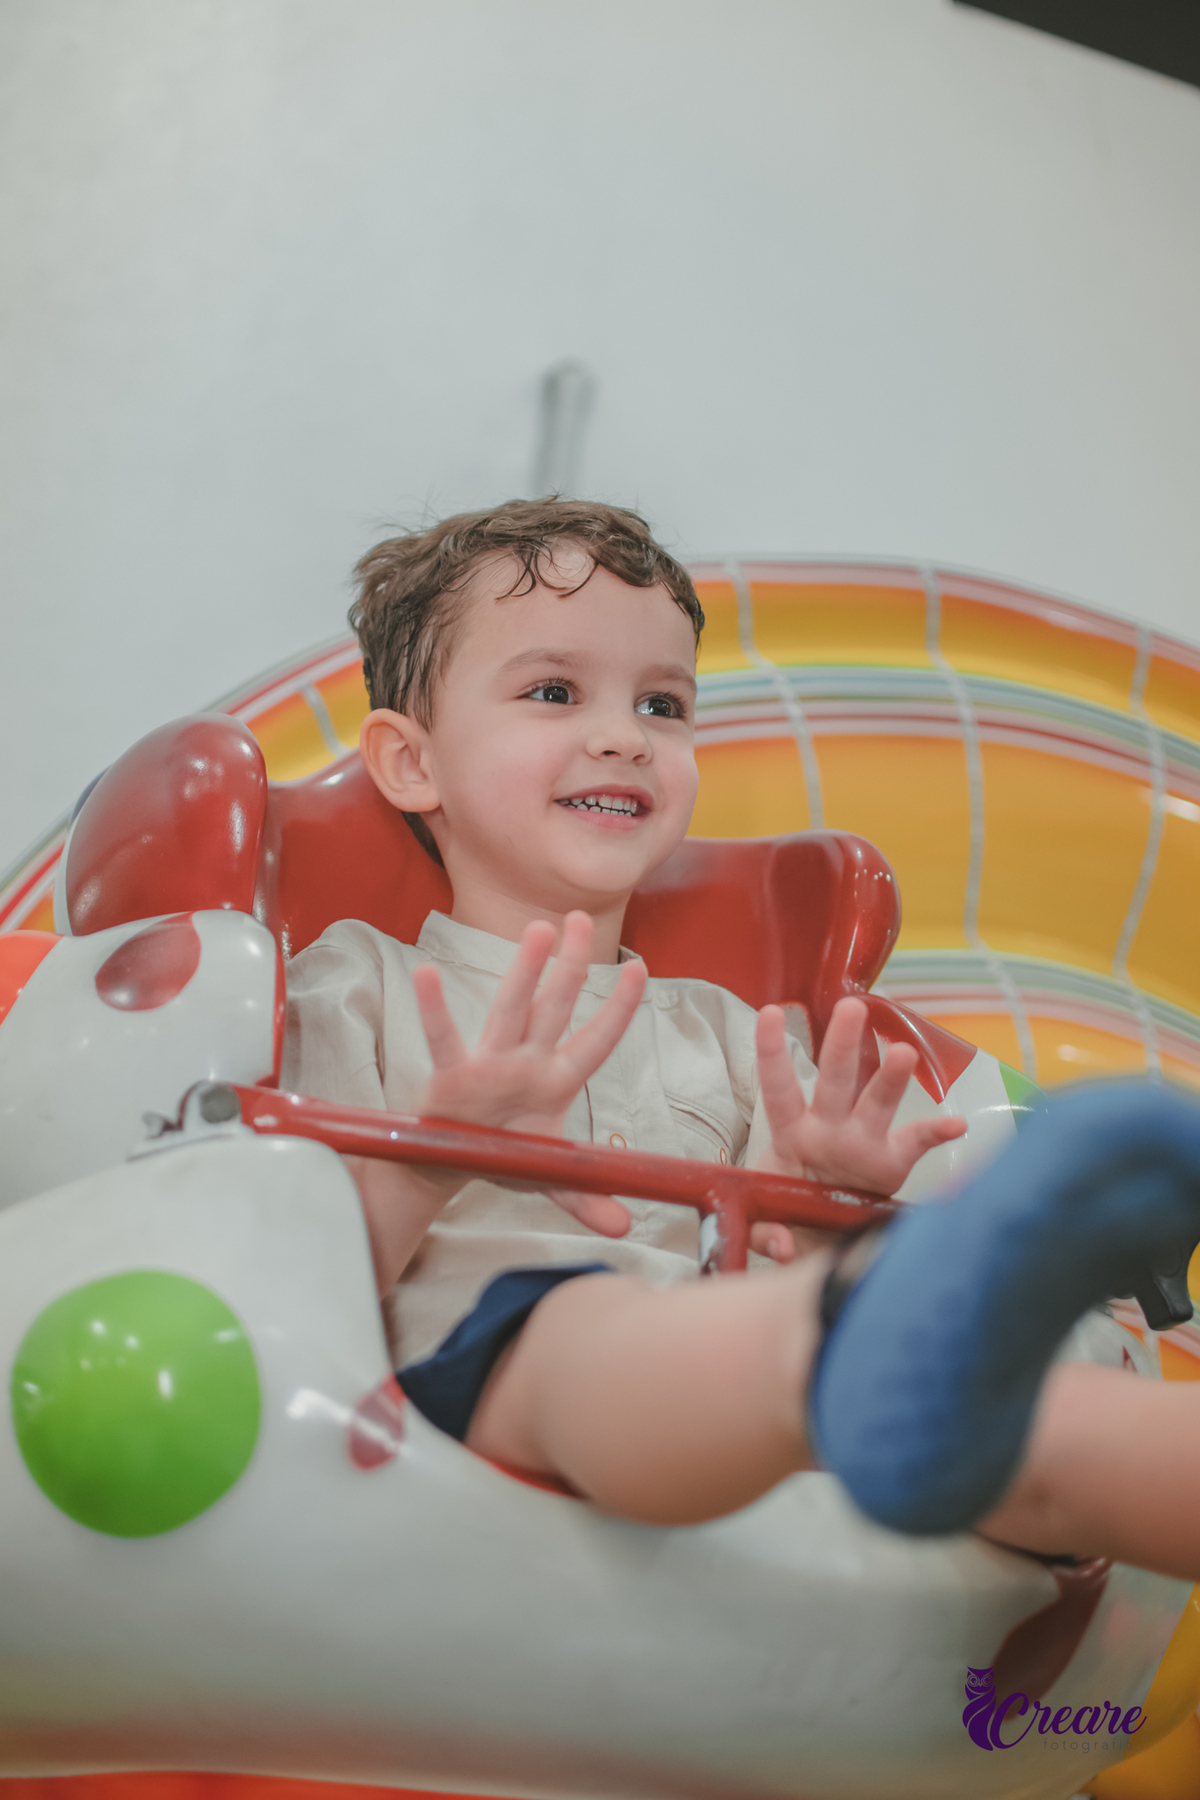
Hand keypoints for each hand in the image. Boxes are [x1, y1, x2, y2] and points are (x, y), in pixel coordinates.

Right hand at [412, 911, 645, 1237]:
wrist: (449, 1163)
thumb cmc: (503, 1153)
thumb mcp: (549, 1177)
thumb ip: (585, 1197)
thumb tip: (624, 1228)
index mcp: (556, 1081)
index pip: (597, 1039)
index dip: (619, 1008)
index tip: (641, 969)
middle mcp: (527, 1062)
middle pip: (554, 1007)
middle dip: (569, 964)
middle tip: (579, 917)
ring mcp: (490, 1065)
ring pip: (510, 1011)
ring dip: (524, 973)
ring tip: (537, 930)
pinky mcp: (452, 1077)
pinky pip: (444, 1040)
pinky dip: (435, 1010)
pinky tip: (427, 975)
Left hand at [750, 997, 966, 1259]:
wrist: (824, 1239)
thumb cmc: (790, 1214)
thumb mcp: (769, 1225)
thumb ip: (769, 1235)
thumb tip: (781, 1247)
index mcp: (792, 1134)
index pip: (779, 1089)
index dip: (772, 1052)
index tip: (770, 1012)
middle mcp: (828, 1129)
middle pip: (835, 1080)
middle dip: (843, 1044)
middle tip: (852, 1007)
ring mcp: (861, 1143)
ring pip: (876, 1101)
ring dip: (890, 1078)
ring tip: (903, 1052)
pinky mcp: (890, 1164)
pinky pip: (915, 1144)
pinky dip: (935, 1133)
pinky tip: (955, 1124)